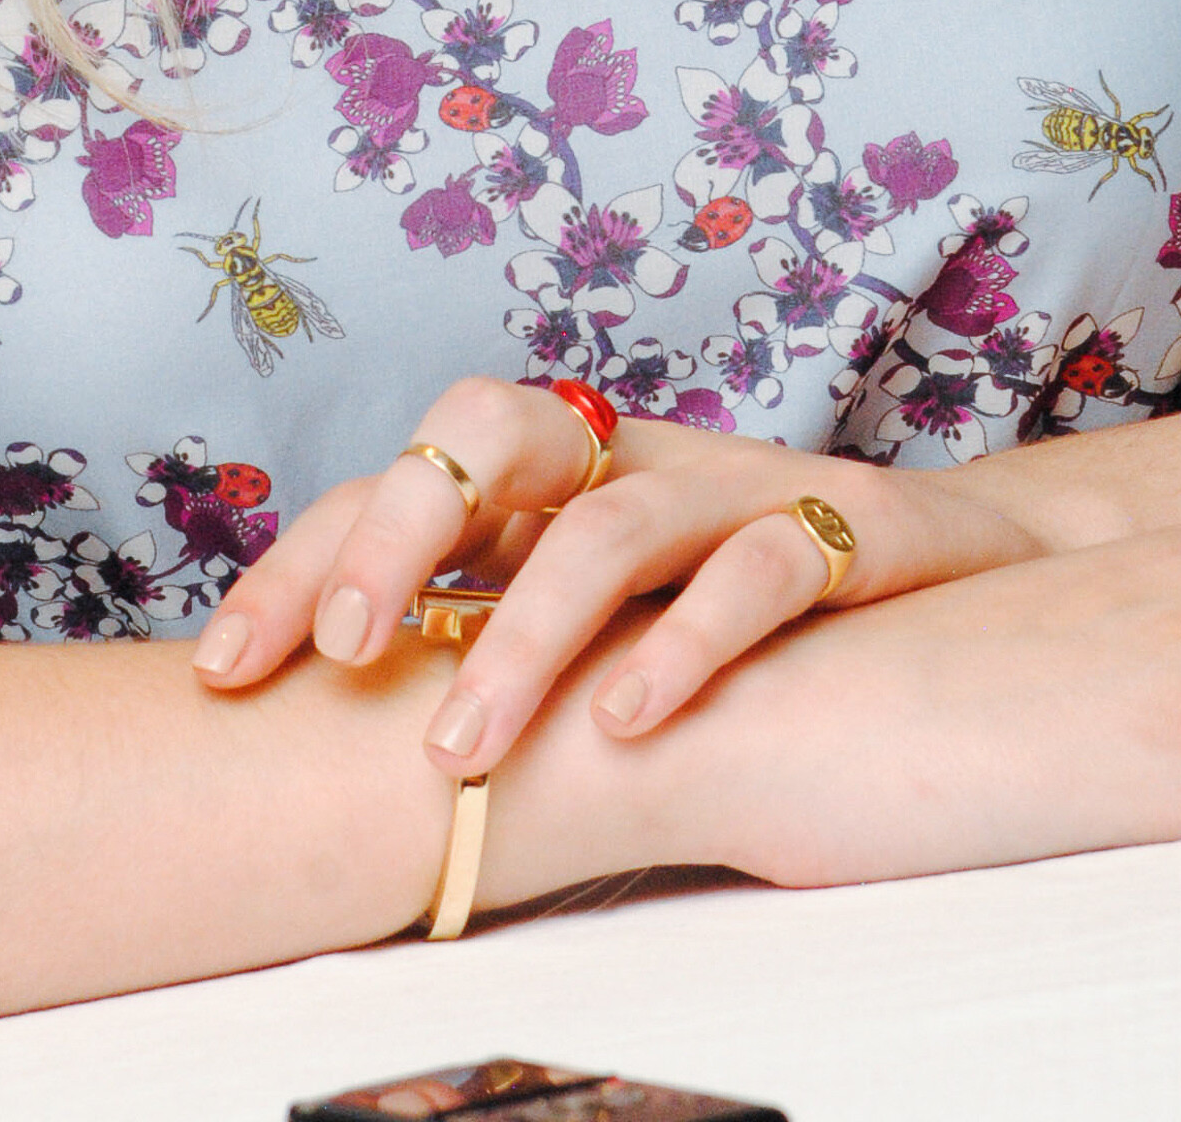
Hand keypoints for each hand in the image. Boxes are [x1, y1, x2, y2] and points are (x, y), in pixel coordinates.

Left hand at [192, 370, 1053, 776]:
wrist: (956, 568)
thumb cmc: (738, 602)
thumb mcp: (601, 610)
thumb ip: (490, 630)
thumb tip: (324, 726)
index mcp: (554, 474)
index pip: (397, 478)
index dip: (301, 560)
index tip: (224, 668)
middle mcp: (628, 458)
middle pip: (488, 431)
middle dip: (396, 536)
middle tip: (346, 661)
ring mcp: (730, 483)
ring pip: (608, 523)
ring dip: (523, 636)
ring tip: (464, 748)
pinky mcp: (838, 525)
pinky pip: (756, 568)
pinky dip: (686, 645)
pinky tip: (630, 722)